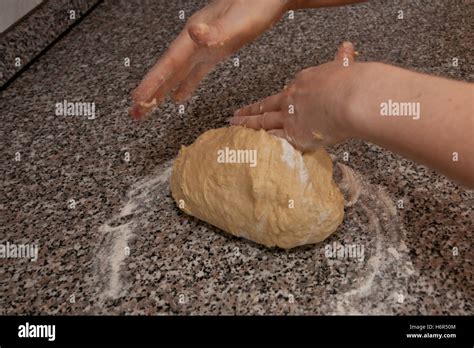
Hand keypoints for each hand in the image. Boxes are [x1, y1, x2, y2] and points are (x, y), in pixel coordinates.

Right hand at [130, 0, 290, 118]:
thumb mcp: (238, 20)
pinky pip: (194, 71)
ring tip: (149, 107)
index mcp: (196, 35)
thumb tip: (194, 33)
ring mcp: (204, 45)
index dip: (153, 82)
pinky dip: (185, 84)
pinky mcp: (216, 49)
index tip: (138, 99)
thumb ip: (216, 30)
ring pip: (178, 72)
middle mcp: (195, 40)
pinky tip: (179, 95)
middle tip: (136, 112)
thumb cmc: (257, 4)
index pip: (169, 63)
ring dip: (163, 90)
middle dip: (151, 91)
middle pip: (168, 70)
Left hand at [229, 41, 361, 151]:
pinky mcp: (293, 135)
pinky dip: (260, 141)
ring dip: (247, 124)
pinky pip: (272, 139)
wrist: (351, 99)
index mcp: (303, 81)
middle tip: (235, 115)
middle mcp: (292, 99)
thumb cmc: (351, 83)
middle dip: (250, 110)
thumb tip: (347, 48)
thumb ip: (343, 60)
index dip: (277, 99)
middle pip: (266, 105)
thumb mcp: (345, 66)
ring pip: (263, 121)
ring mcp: (290, 117)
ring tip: (234, 127)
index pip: (287, 92)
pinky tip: (249, 144)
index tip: (269, 103)